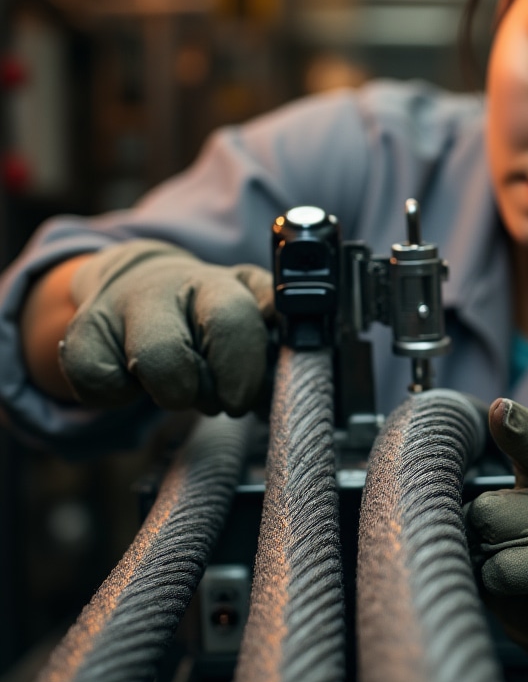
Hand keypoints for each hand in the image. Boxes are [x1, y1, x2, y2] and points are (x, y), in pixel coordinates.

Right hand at [59, 240, 274, 414]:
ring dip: (167, 393)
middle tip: (212, 396)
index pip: (231, 321)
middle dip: (197, 392)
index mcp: (219, 284)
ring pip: (141, 369)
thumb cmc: (211, 311)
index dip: (238, 370)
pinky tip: (135, 378)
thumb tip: (292, 363)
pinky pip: (97, 385)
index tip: (241, 398)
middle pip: (170, 356)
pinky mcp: (81, 332)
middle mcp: (165, 288)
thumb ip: (279, 334)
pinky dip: (119, 396)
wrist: (144, 283)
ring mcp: (118, 308)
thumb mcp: (254, 310)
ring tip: (179, 384)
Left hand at [464, 398, 527, 681]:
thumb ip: (485, 502)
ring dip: (487, 559)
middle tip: (491, 547)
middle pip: (490, 504)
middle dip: (476, 531)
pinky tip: (513, 586)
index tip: (501, 409)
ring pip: (499, 532)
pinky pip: (513, 568)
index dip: (519, 428)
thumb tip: (445, 499)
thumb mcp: (505, 525)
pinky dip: (500, 579)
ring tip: (505, 567)